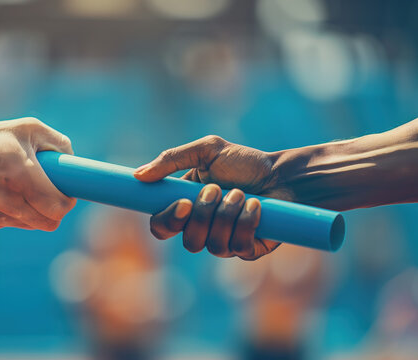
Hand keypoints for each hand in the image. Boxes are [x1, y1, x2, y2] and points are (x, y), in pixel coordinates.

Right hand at [0, 117, 75, 229]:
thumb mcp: (29, 128)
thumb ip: (58, 142)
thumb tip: (73, 161)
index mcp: (21, 173)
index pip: (58, 206)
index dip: (69, 201)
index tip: (68, 190)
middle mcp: (9, 198)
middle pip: (51, 222)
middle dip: (58, 209)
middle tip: (54, 192)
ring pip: (36, 225)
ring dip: (41, 212)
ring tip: (32, 189)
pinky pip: (20, 223)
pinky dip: (25, 213)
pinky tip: (15, 193)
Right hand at [134, 135, 288, 259]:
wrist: (283, 174)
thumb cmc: (244, 162)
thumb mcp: (206, 151)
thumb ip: (171, 160)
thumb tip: (138, 175)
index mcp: (186, 207)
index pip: (161, 226)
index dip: (167, 220)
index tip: (182, 203)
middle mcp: (202, 228)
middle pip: (187, 241)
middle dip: (203, 214)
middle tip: (217, 189)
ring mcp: (225, 241)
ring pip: (212, 245)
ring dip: (228, 214)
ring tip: (241, 194)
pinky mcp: (247, 249)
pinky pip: (238, 246)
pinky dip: (246, 221)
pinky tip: (256, 206)